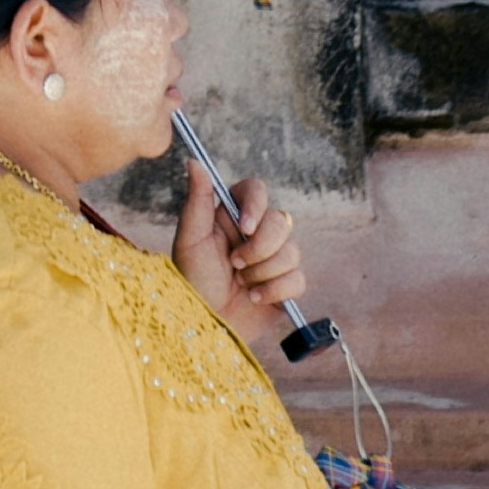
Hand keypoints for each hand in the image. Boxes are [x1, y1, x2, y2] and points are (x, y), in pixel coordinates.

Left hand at [175, 160, 301, 334]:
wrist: (205, 326)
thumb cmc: (191, 282)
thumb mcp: (190, 241)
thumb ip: (197, 201)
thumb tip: (194, 162)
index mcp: (232, 217)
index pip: (256, 190)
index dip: (256, 205)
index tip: (245, 226)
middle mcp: (256, 234)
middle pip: (281, 221)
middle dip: (259, 248)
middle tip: (235, 265)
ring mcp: (273, 259)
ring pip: (292, 251)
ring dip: (263, 273)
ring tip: (241, 286)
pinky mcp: (285, 285)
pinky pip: (298, 278)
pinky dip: (275, 291)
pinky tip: (254, 299)